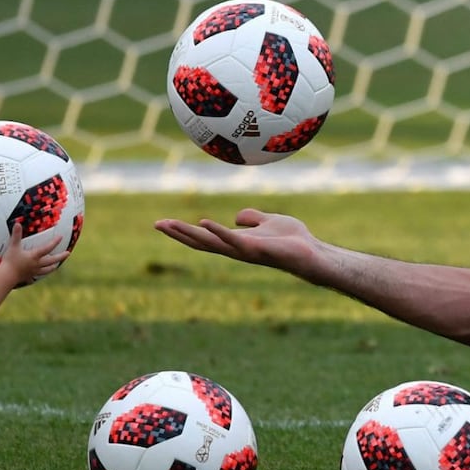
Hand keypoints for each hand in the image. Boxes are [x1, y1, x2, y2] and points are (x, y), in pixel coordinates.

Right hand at [0, 222, 68, 283]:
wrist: (6, 277)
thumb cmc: (10, 261)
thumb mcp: (13, 246)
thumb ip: (16, 235)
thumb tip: (17, 223)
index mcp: (34, 256)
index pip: (47, 248)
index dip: (55, 242)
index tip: (61, 237)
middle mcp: (36, 264)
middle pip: (51, 260)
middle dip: (60, 256)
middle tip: (68, 253)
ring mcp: (33, 272)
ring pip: (46, 270)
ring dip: (52, 267)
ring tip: (56, 266)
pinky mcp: (28, 277)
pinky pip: (35, 277)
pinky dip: (37, 276)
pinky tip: (36, 277)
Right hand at [154, 208, 317, 270]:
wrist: (312, 253)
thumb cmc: (293, 240)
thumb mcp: (269, 221)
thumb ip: (252, 218)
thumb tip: (237, 217)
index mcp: (236, 242)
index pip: (204, 237)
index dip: (184, 231)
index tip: (164, 223)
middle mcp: (235, 249)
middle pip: (200, 242)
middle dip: (178, 233)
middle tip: (157, 224)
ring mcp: (243, 251)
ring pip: (210, 243)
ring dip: (188, 233)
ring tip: (170, 224)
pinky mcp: (255, 249)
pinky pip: (233, 240)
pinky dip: (218, 231)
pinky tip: (204, 222)